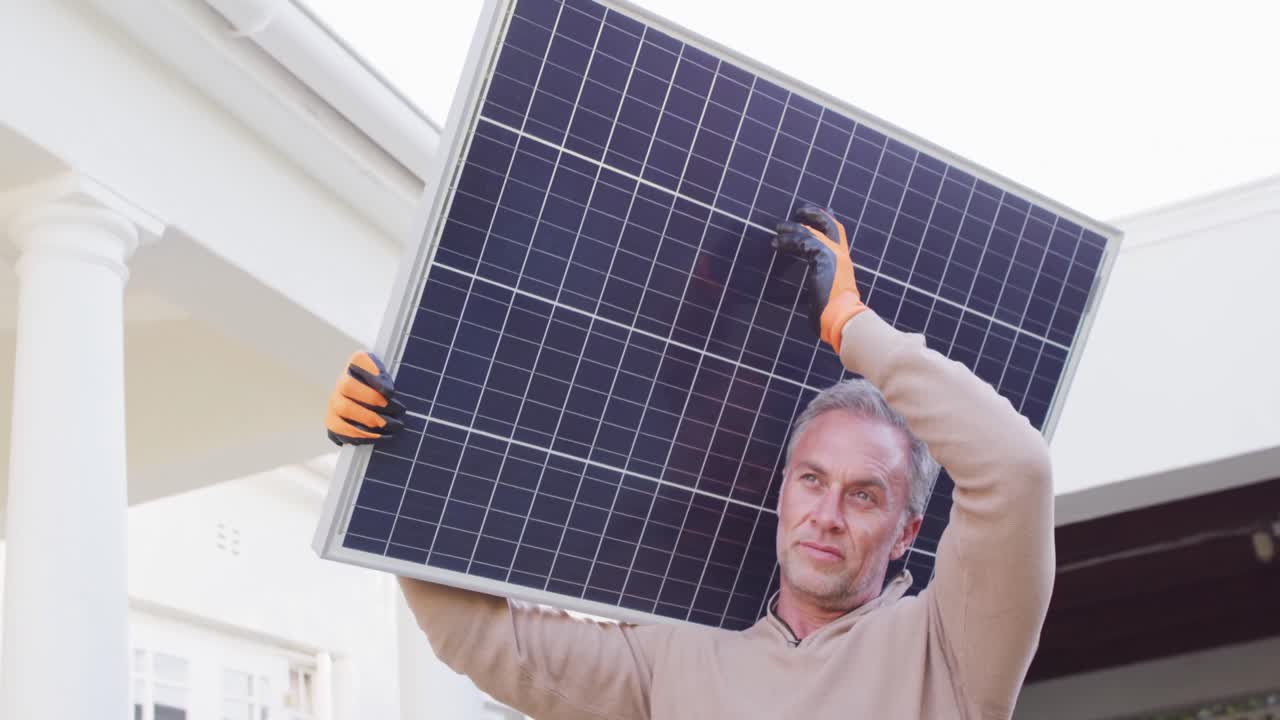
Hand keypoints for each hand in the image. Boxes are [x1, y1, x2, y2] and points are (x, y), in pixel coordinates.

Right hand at [324, 351, 405, 444]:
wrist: (367, 415)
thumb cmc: (386, 396)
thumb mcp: (393, 384)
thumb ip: (394, 382)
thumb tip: (407, 389)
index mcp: (358, 366)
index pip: (359, 359)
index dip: (373, 371)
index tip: (391, 389)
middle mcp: (342, 381)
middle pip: (347, 385)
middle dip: (373, 399)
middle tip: (397, 409)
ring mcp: (335, 402)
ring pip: (344, 408)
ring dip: (371, 419)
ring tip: (394, 425)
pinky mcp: (332, 421)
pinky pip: (342, 429)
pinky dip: (363, 434)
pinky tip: (381, 436)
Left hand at [772, 203, 867, 352]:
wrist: (842, 317)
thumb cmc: (833, 313)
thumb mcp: (828, 293)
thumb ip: (823, 284)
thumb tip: (816, 294)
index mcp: (843, 262)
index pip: (838, 234)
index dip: (829, 221)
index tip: (823, 211)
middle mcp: (840, 254)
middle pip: (830, 224)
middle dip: (815, 214)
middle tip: (800, 211)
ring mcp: (833, 254)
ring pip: (811, 231)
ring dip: (792, 228)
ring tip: (778, 228)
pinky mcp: (822, 256)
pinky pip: (802, 241)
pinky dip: (787, 240)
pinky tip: (775, 243)